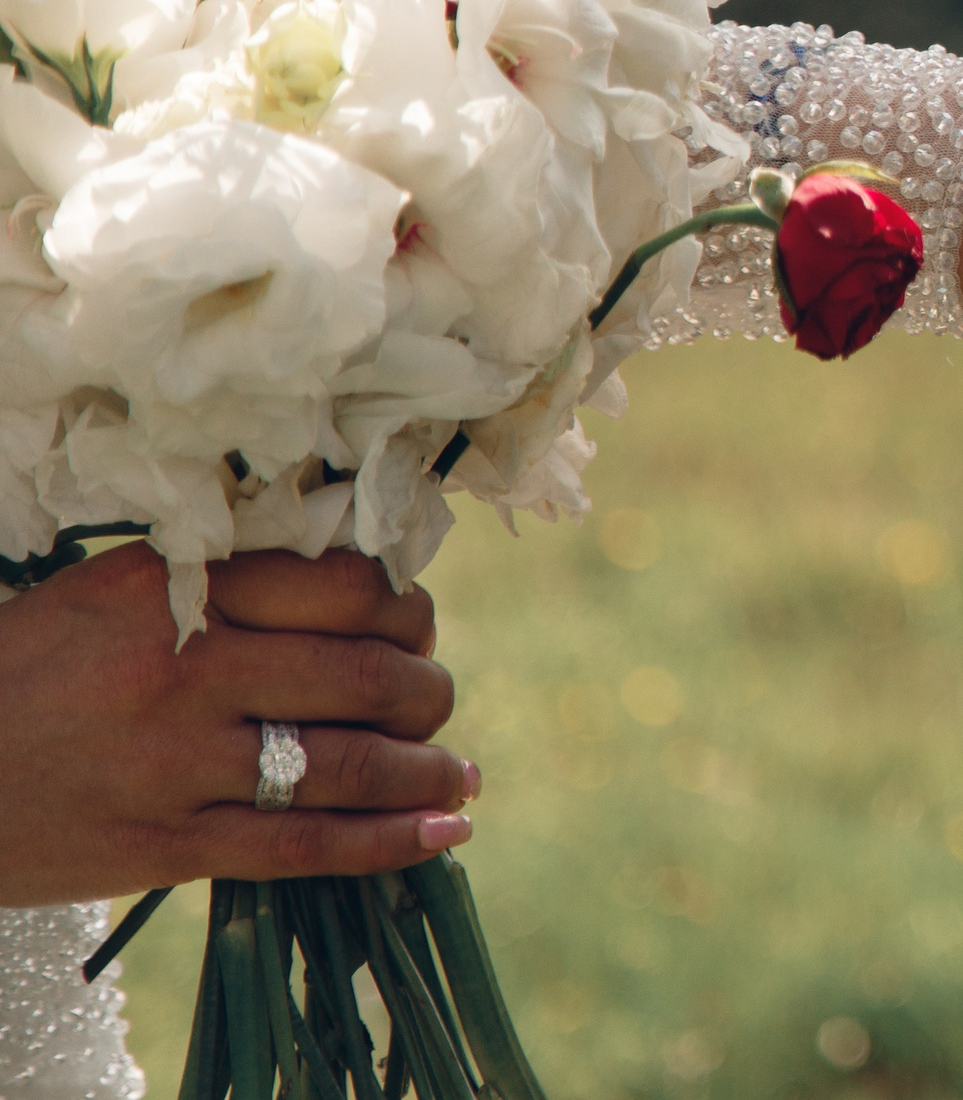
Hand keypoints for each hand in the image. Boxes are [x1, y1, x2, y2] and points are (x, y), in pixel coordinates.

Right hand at [0, 544, 474, 908]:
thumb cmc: (27, 671)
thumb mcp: (113, 594)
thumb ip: (228, 583)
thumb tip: (365, 588)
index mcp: (175, 588)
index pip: (346, 584)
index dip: (405, 606)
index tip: (412, 624)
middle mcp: (184, 667)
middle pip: (368, 673)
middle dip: (428, 688)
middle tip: (433, 697)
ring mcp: (175, 761)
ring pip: (351, 761)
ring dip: (427, 767)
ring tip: (455, 770)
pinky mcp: (163, 844)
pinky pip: (303, 843)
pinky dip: (389, 840)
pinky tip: (442, 829)